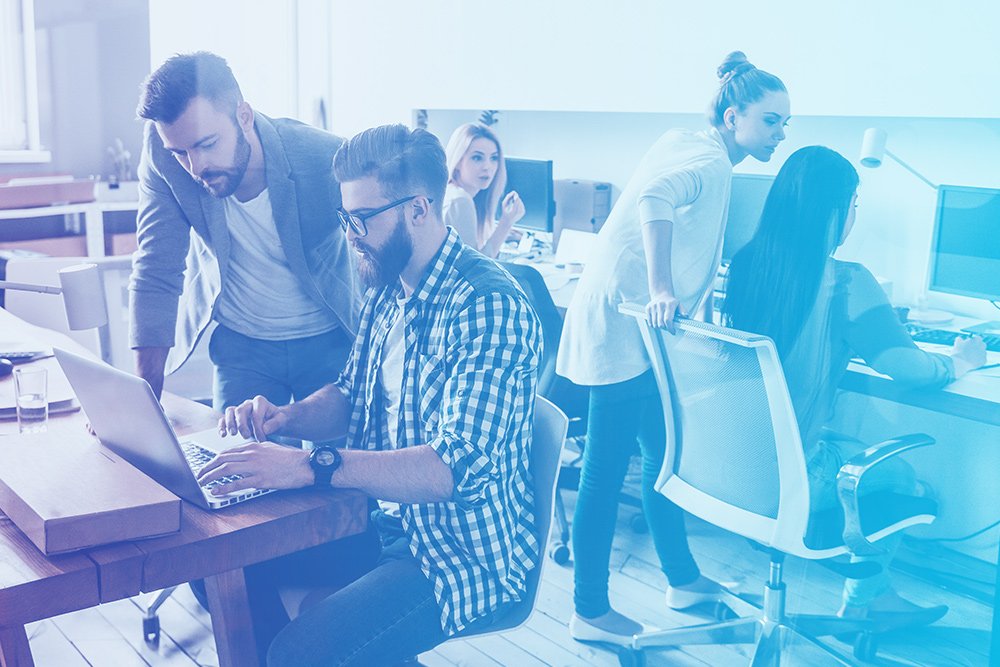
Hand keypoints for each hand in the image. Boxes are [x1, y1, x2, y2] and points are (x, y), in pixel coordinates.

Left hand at [196, 441, 312, 493]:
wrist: (305, 465)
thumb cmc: (290, 458)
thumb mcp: (270, 448)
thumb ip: (255, 450)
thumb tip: (242, 456)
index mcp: (253, 446)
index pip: (226, 452)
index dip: (213, 460)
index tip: (206, 467)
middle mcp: (252, 454)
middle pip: (222, 459)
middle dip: (206, 468)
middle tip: (198, 476)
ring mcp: (255, 467)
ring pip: (226, 469)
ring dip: (210, 476)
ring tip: (201, 483)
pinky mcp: (261, 479)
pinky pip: (238, 483)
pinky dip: (224, 487)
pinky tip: (216, 491)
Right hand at [218, 395, 286, 439]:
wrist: (273, 420)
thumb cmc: (277, 419)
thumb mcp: (281, 420)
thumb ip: (275, 423)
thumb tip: (265, 429)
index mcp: (260, 402)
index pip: (256, 414)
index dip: (258, 427)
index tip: (261, 438)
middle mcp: (248, 404)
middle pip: (240, 410)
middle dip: (242, 424)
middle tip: (246, 436)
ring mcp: (239, 409)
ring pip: (230, 412)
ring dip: (230, 423)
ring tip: (233, 434)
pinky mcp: (233, 417)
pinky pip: (223, 419)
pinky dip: (222, 426)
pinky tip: (223, 435)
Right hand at [498, 191, 524, 229]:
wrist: (508, 221)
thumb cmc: (505, 211)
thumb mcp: (504, 204)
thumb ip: (508, 198)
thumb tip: (514, 192)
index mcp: (513, 211)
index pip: (516, 202)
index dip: (516, 196)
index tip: (514, 192)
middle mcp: (519, 212)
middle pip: (519, 201)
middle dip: (516, 198)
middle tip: (512, 197)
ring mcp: (522, 212)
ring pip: (520, 202)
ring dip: (517, 201)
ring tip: (512, 204)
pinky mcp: (523, 212)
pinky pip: (521, 204)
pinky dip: (518, 204)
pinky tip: (515, 206)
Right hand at [646, 292, 682, 332]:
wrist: (661, 294)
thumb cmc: (671, 302)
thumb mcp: (679, 305)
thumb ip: (683, 311)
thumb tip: (686, 316)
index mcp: (669, 305)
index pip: (668, 320)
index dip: (670, 328)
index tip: (673, 332)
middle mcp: (660, 305)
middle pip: (661, 323)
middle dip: (665, 328)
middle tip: (668, 328)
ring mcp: (653, 307)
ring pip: (654, 324)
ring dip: (659, 327)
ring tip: (663, 324)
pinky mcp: (648, 308)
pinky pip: (649, 322)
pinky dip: (653, 325)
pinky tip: (657, 322)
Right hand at [951, 335, 986, 370]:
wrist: (961, 363)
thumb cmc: (958, 351)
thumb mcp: (957, 343)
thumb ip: (959, 339)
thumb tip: (959, 338)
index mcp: (977, 340)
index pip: (977, 338)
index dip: (973, 340)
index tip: (969, 342)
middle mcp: (983, 346)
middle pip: (982, 344)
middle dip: (977, 346)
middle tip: (970, 349)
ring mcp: (984, 353)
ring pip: (981, 352)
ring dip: (977, 353)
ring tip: (969, 357)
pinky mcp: (984, 360)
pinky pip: (981, 359)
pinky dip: (977, 360)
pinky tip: (971, 362)